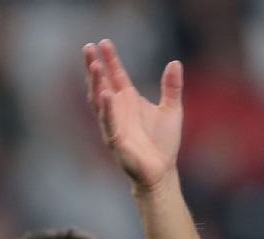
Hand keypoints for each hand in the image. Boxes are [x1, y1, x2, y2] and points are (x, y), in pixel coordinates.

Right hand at [83, 40, 182, 192]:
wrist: (162, 171)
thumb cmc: (163, 142)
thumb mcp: (172, 109)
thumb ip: (172, 87)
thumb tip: (175, 63)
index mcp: (128, 100)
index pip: (116, 75)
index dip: (110, 59)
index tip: (103, 42)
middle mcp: (117, 109)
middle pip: (102, 83)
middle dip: (94, 66)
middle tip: (88, 48)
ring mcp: (113, 124)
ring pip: (100, 101)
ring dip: (96, 83)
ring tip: (94, 66)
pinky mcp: (116, 140)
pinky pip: (109, 122)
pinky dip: (107, 109)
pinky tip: (106, 94)